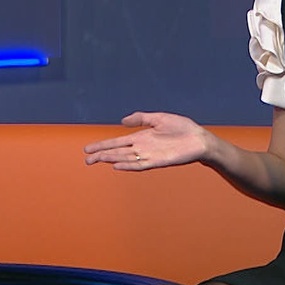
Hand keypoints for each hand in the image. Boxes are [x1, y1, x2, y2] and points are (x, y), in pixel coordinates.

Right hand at [83, 111, 209, 170]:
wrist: (198, 139)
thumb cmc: (181, 128)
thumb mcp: (159, 118)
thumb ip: (140, 118)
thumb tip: (122, 121)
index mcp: (141, 137)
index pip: (117, 142)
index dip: (102, 145)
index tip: (88, 149)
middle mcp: (142, 148)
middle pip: (117, 152)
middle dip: (101, 155)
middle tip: (86, 159)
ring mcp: (149, 155)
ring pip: (125, 159)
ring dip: (111, 159)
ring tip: (97, 160)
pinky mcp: (158, 161)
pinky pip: (139, 165)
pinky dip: (128, 165)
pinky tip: (117, 165)